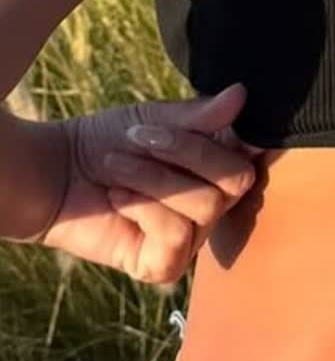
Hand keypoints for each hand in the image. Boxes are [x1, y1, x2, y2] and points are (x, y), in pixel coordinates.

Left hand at [41, 84, 257, 283]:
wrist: (53, 173)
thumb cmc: (103, 142)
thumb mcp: (154, 120)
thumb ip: (200, 117)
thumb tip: (242, 95)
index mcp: (216, 168)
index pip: (255, 155)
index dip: (248, 138)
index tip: (227, 121)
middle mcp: (212, 206)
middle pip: (238, 180)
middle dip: (188, 151)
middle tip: (140, 137)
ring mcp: (189, 239)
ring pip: (205, 206)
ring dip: (153, 178)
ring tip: (116, 166)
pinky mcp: (162, 265)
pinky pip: (175, 234)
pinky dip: (141, 208)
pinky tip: (116, 199)